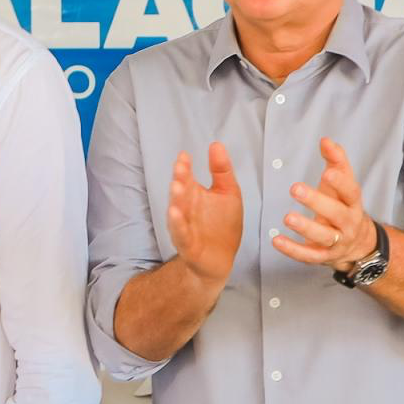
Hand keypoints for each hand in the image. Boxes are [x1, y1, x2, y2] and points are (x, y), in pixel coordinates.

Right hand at [168, 141, 245, 285]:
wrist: (221, 259)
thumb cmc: (222, 225)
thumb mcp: (228, 193)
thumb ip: (221, 170)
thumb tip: (215, 144)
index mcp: (194, 195)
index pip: (186, 177)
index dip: (184, 167)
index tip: (185, 156)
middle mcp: (186, 209)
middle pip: (180, 192)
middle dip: (180, 179)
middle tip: (180, 167)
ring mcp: (185, 226)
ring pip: (177, 211)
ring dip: (175, 199)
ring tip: (176, 186)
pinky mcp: (187, 244)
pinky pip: (180, 233)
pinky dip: (177, 224)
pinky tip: (175, 213)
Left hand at [275, 138, 379, 270]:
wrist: (357, 243)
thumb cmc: (344, 205)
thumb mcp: (343, 183)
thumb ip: (336, 161)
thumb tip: (326, 140)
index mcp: (353, 203)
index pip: (351, 192)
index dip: (340, 183)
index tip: (327, 172)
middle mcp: (348, 223)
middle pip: (336, 213)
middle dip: (317, 202)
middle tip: (295, 188)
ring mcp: (337, 242)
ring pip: (323, 236)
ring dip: (305, 227)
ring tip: (288, 217)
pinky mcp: (323, 257)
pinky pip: (309, 256)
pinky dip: (293, 250)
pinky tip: (276, 240)